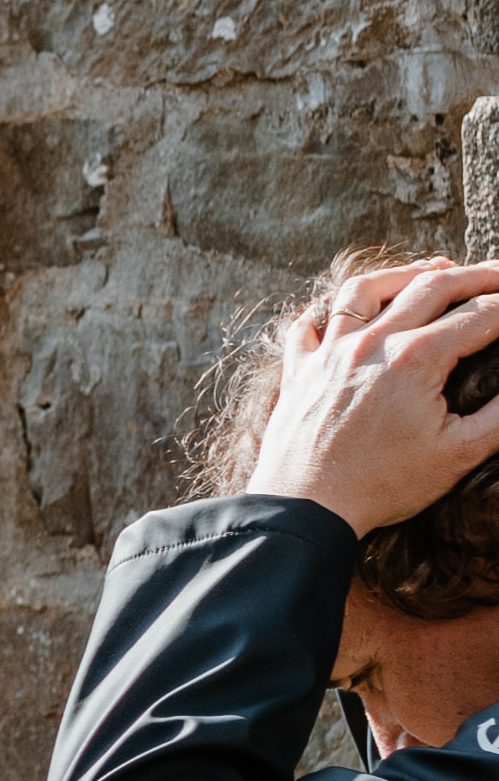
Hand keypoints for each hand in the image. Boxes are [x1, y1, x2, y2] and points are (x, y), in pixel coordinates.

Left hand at [245, 256, 498, 532]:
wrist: (302, 510)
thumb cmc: (383, 486)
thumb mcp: (459, 454)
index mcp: (416, 359)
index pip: (481, 315)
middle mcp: (370, 343)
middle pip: (433, 286)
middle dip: (477, 274)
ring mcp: (329, 353)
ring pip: (367, 289)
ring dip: (406, 273)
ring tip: (435, 270)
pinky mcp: (299, 371)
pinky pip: (310, 324)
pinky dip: (333, 311)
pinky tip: (349, 311)